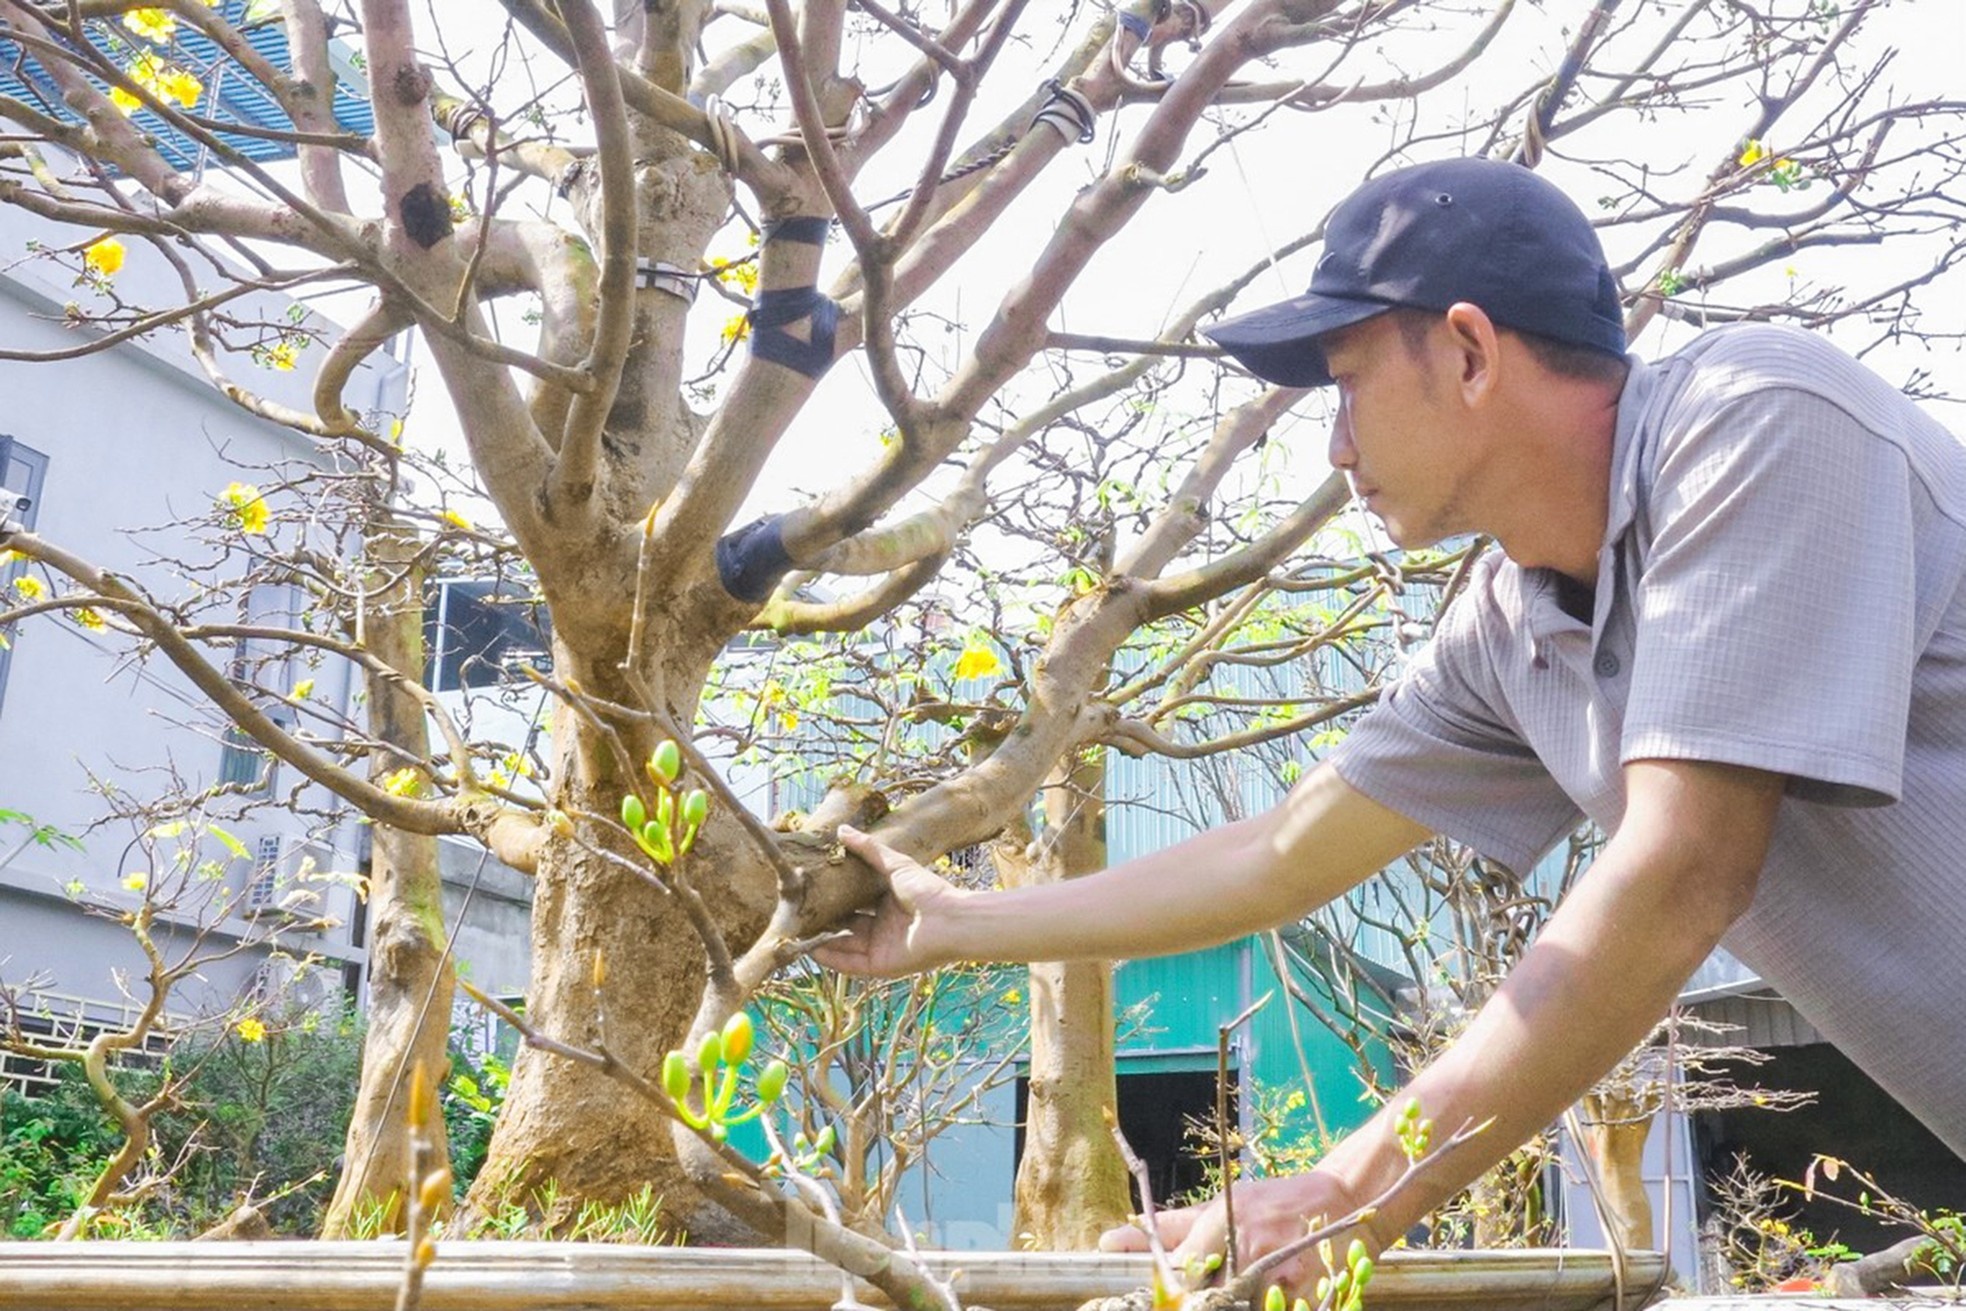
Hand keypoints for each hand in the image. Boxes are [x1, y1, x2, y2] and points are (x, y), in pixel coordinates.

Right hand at [810, 825, 968, 977]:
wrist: (950, 920)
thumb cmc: (928, 890)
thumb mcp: (895, 864)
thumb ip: (868, 850)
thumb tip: (842, 830)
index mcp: (886, 903)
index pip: (852, 902)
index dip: (832, 897)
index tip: (808, 889)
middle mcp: (881, 927)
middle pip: (844, 924)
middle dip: (822, 919)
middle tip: (795, 910)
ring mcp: (879, 947)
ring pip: (842, 944)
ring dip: (820, 939)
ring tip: (794, 929)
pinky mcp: (879, 965)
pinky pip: (849, 963)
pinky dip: (830, 957)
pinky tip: (809, 948)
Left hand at [1098, 1172, 1372, 1295]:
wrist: (1342, 1196)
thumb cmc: (1273, 1204)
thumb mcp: (1220, 1206)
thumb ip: (1170, 1230)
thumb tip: (1109, 1240)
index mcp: (1221, 1219)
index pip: (1182, 1272)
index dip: (1175, 1296)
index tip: (1173, 1302)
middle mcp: (1247, 1241)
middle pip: (1209, 1296)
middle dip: (1205, 1302)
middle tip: (1210, 1295)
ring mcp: (1280, 1265)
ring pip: (1241, 1305)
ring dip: (1239, 1302)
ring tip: (1243, 1291)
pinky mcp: (1309, 1286)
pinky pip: (1276, 1309)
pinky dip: (1270, 1305)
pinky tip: (1270, 1295)